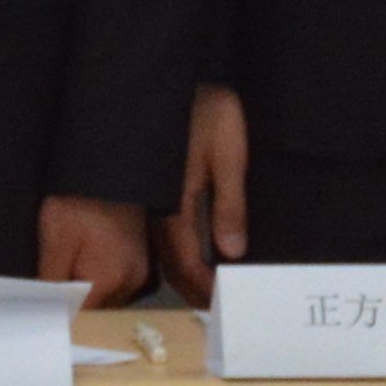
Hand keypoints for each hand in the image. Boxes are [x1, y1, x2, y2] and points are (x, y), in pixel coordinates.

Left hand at [38, 197, 153, 307]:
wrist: (108, 168)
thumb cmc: (77, 203)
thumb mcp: (56, 241)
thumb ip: (52, 283)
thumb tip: (48, 314)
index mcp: (110, 281)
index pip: (83, 316)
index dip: (62, 315)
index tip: (45, 309)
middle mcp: (132, 282)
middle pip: (99, 310)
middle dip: (77, 304)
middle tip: (53, 289)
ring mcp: (141, 272)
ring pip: (110, 299)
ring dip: (91, 293)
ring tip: (69, 273)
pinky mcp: (142, 260)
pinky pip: (119, 284)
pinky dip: (102, 282)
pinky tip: (87, 265)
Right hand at [165, 84, 249, 300]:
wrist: (169, 77)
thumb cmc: (205, 111)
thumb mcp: (228, 154)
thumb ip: (229, 203)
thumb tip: (232, 250)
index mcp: (178, 205)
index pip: (188, 262)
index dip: (204, 288)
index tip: (222, 305)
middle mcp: (160, 209)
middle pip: (173, 262)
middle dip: (193, 288)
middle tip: (216, 307)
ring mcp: (154, 198)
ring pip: (165, 249)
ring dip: (184, 271)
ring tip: (206, 288)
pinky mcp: (154, 185)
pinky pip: (164, 229)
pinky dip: (179, 249)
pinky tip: (194, 251)